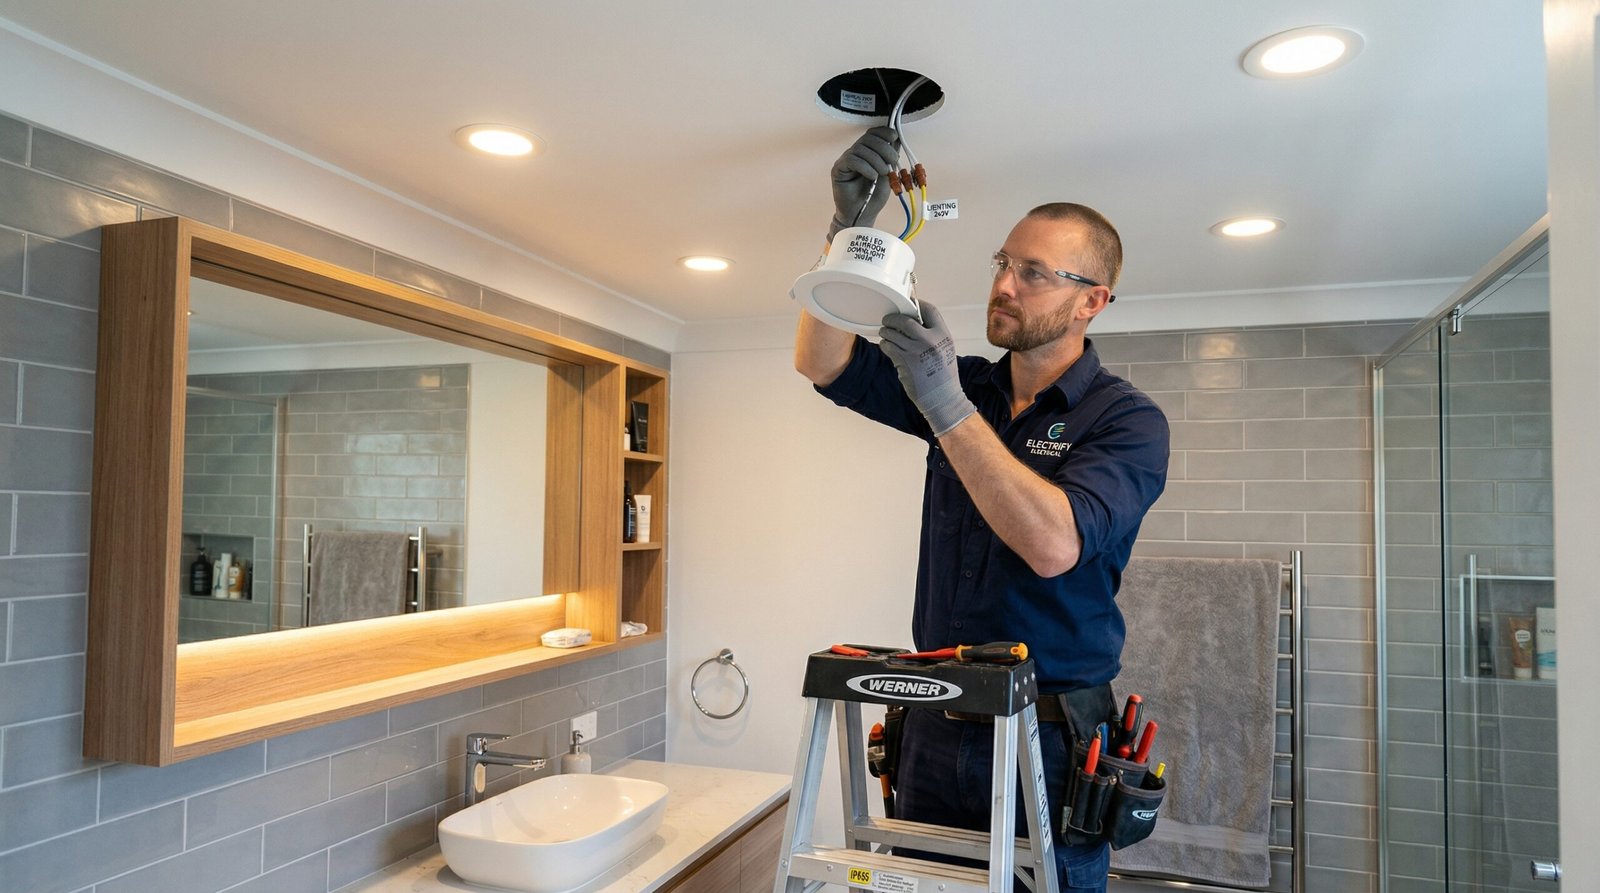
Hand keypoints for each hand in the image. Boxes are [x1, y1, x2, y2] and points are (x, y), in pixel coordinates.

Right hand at [828, 126, 898, 240]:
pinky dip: (865, 167)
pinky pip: (852, 160)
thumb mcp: (888, 174)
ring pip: (861, 149)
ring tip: (882, 173)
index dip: (884, 132)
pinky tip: (872, 177)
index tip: (895, 138)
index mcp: (867, 152)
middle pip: (868, 139)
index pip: (872, 133)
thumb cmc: (873, 196)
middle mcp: (855, 153)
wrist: (862, 215)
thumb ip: (889, 157)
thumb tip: (896, 139)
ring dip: (876, 160)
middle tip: (892, 162)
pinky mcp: (838, 169)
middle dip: (884, 148)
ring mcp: (845, 160)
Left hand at [878, 302, 975, 436]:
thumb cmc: (944, 376)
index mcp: (943, 335)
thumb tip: (914, 321)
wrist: (943, 398)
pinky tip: (887, 346)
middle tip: (888, 320)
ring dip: (886, 332)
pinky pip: (888, 347)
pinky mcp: (904, 362)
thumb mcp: (945, 349)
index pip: (929, 310)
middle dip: (893, 318)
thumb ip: (933, 334)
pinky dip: (885, 345)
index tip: (908, 304)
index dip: (916, 304)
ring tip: (886, 334)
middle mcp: (930, 341)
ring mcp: (916, 351)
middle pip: (905, 320)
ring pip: (893, 333)